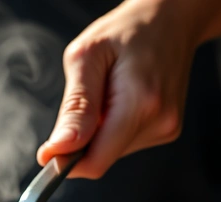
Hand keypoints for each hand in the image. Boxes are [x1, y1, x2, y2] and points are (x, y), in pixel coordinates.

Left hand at [36, 0, 201, 178]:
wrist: (171, 19)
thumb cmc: (126, 30)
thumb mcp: (87, 57)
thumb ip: (75, 107)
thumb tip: (59, 150)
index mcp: (141, 103)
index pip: (95, 163)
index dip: (65, 163)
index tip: (48, 149)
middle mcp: (160, 122)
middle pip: (101, 159)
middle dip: (82, 139)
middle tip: (88, 97)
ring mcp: (167, 128)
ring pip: (111, 152)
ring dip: (98, 131)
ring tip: (109, 92)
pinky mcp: (167, 130)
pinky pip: (124, 142)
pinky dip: (112, 127)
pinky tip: (120, 97)